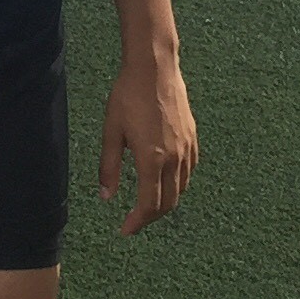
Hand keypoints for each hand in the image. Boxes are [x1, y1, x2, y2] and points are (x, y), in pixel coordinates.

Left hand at [98, 49, 197, 233]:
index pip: (148, 205)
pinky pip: (189, 171)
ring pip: (181, 189)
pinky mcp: (193, 138)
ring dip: (165, 202)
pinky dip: (178, 184)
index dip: (137, 222)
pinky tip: (164, 180)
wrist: (155, 68)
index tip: (125, 230)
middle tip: (134, 220)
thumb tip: (106, 197)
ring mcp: (187, 148)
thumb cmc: (128, 96)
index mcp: (151, 159)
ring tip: (147, 202)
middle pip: (168, 203)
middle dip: (150, 217)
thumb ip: (108, 167)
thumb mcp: (111, 131)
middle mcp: (174, 158)